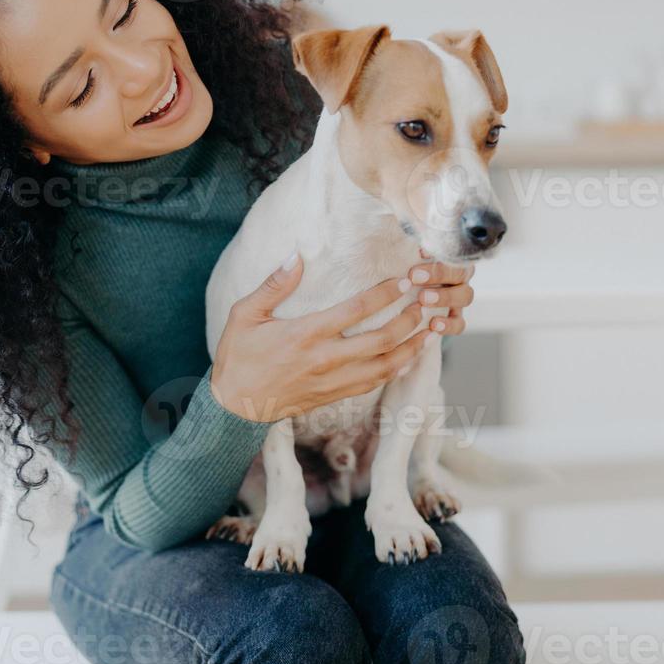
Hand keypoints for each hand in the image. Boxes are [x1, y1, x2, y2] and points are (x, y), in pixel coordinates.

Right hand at [209, 253, 433, 422]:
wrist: (233, 407)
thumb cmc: (238, 357)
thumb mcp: (244, 315)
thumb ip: (273, 285)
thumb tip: (296, 257)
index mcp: (304, 335)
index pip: (356, 311)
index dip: (384, 295)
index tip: (403, 281)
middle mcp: (324, 360)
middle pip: (380, 340)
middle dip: (408, 320)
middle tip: (424, 303)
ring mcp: (331, 381)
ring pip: (384, 366)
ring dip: (411, 348)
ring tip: (429, 331)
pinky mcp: (333, 396)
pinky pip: (373, 384)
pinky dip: (395, 371)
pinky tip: (408, 359)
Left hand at [407, 248, 474, 337]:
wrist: (402, 294)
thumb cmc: (406, 267)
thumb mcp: (409, 250)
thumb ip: (416, 240)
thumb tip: (417, 242)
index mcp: (451, 257)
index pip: (453, 254)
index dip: (437, 257)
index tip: (417, 258)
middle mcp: (459, 276)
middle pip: (461, 273)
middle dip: (438, 274)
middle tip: (414, 278)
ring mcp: (459, 298)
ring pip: (465, 296)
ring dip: (445, 297)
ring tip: (423, 300)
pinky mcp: (455, 318)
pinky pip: (460, 323)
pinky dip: (450, 325)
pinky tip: (433, 325)